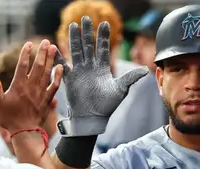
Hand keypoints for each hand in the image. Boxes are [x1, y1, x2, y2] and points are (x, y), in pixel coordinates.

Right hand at [0, 40, 62, 132]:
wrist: (25, 132)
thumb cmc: (9, 119)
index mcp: (19, 86)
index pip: (23, 65)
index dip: (26, 54)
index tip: (29, 44)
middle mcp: (31, 87)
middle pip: (38, 66)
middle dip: (42, 53)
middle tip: (47, 42)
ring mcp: (41, 93)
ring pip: (47, 73)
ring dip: (51, 60)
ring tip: (54, 48)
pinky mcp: (47, 100)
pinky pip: (55, 86)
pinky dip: (58, 76)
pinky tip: (61, 68)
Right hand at [56, 17, 147, 136]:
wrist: (92, 118)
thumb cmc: (106, 106)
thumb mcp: (120, 89)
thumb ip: (131, 78)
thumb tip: (146, 69)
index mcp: (102, 69)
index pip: (103, 49)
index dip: (103, 37)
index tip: (104, 24)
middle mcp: (90, 68)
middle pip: (88, 46)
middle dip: (87, 33)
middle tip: (86, 18)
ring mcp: (79, 72)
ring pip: (76, 51)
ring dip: (74, 39)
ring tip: (73, 25)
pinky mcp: (70, 79)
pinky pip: (63, 66)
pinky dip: (58, 57)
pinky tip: (54, 47)